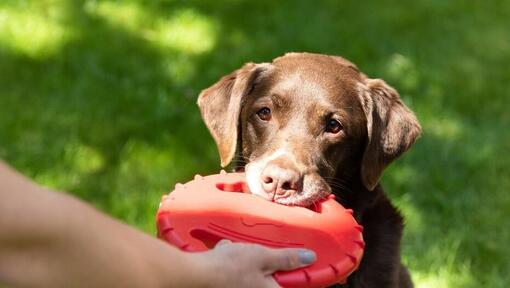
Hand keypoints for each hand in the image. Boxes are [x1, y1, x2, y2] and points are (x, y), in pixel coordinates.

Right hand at [192, 239, 315, 287]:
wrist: (196, 275)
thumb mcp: (262, 256)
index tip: (295, 264)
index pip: (292, 285)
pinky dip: (233, 262)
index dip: (294, 274)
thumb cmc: (229, 268)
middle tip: (258, 253)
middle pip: (271, 280)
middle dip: (266, 263)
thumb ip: (287, 258)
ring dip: (247, 260)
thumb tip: (309, 258)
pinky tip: (226, 254)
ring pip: (253, 275)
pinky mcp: (228, 286)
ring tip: (237, 252)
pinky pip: (237, 275)